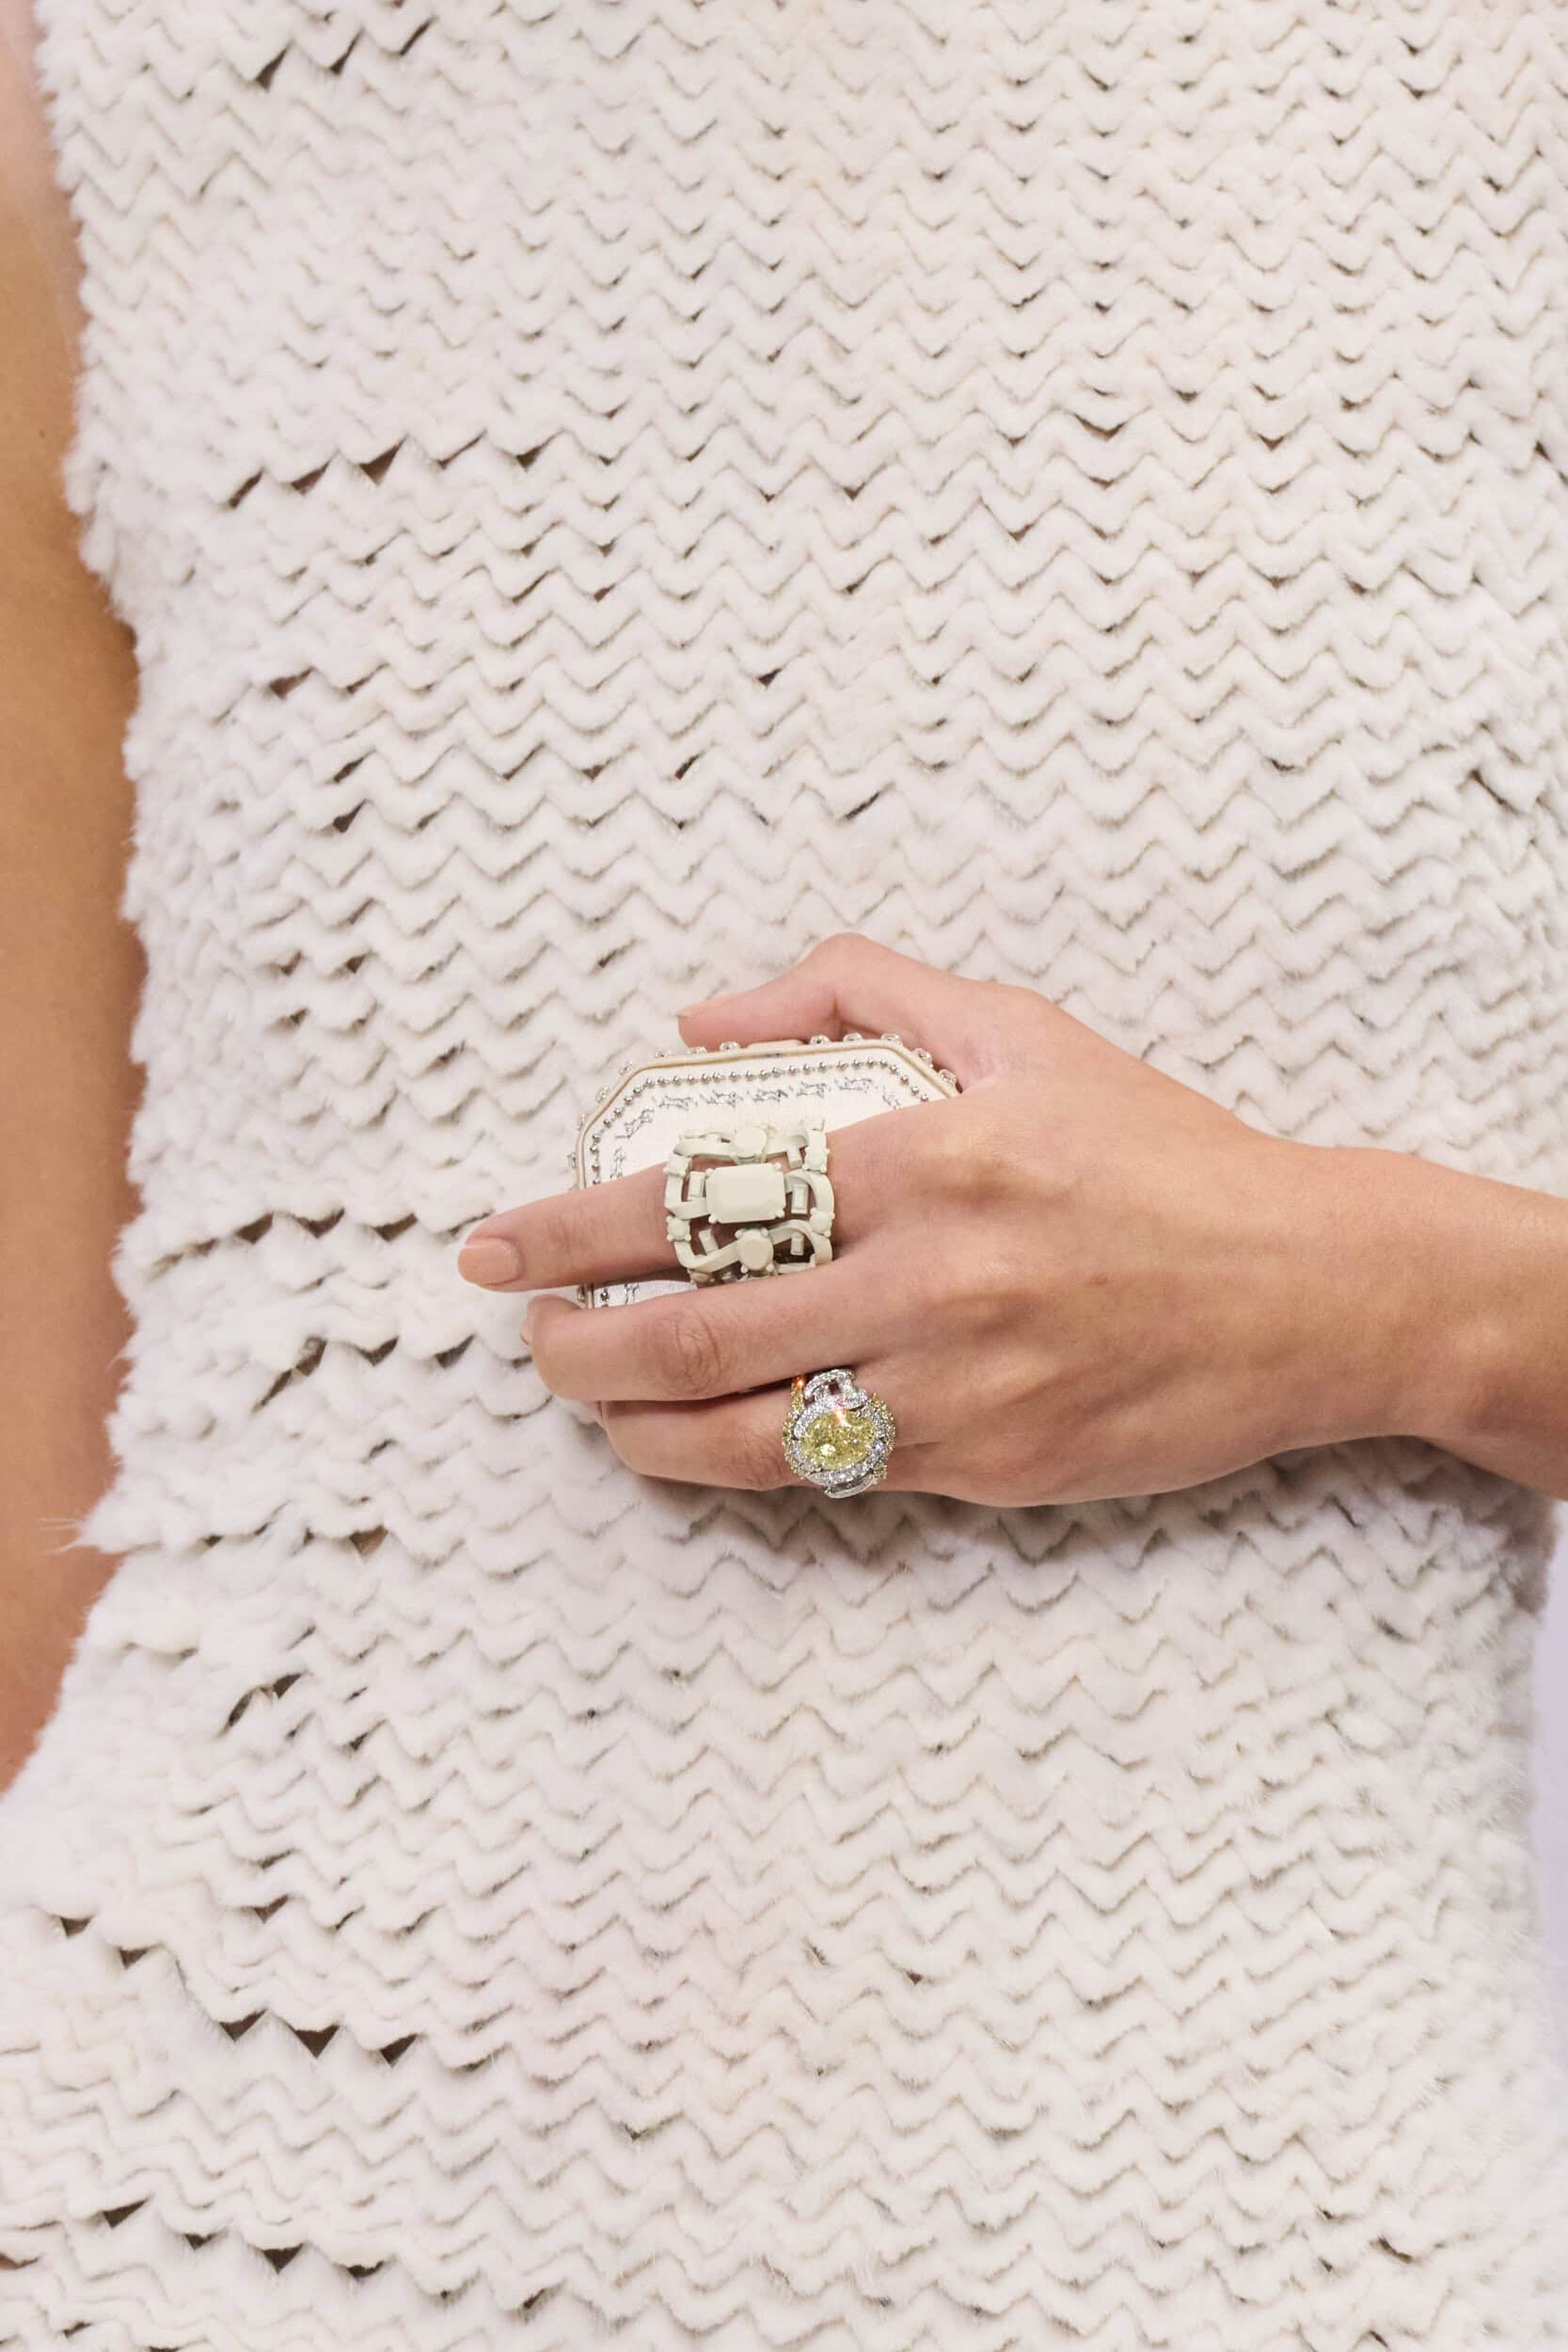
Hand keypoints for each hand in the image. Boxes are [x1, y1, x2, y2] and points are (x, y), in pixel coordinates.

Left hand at [456, 933, 1426, 1503]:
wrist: (1310, 1289)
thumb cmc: (1159, 1152)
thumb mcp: (1020, 1029)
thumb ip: (856, 988)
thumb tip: (702, 1023)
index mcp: (927, 1158)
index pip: (700, 1200)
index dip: (570, 1234)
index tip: (493, 1248)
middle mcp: (932, 1282)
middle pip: (694, 1339)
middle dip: (577, 1347)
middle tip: (533, 1335)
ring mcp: (960, 1390)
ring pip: (743, 1437)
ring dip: (637, 1427)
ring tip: (596, 1399)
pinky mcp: (989, 1469)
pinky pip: (831, 1478)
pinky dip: (741, 1464)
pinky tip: (703, 1439)